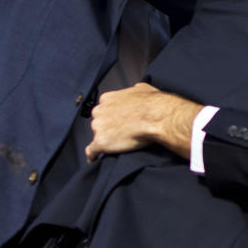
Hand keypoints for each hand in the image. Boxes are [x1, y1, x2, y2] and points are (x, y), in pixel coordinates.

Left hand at [85, 82, 201, 161]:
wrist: (156, 117)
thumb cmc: (152, 104)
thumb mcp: (143, 89)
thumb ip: (132, 91)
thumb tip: (135, 91)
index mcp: (108, 98)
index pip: (104, 108)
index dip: (112, 115)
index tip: (118, 120)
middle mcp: (99, 111)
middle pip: (98, 121)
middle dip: (107, 126)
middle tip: (121, 132)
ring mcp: (98, 127)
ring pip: (97, 135)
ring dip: (104, 139)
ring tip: (117, 145)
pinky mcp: (101, 142)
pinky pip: (92, 151)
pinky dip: (93, 155)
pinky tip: (94, 159)